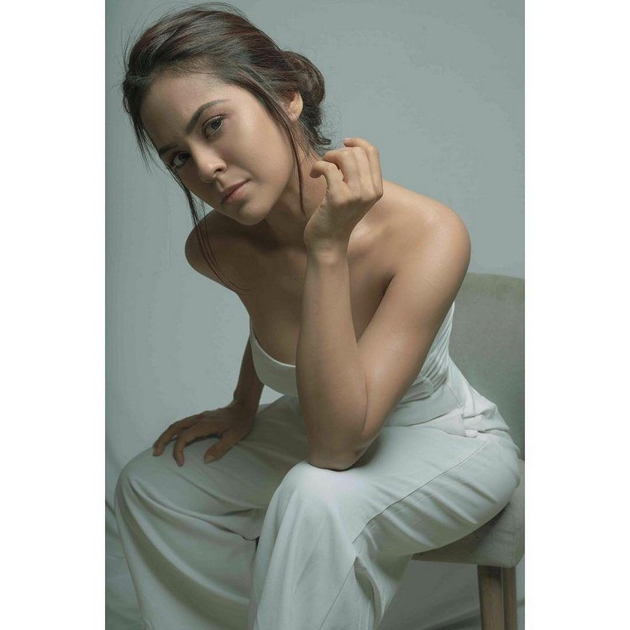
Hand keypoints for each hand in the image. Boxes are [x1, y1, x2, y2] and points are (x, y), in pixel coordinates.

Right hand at [152, 401, 256, 466]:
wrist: (243, 407)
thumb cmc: (240, 423)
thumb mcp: (234, 437)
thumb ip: (220, 448)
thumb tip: (205, 460)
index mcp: (205, 424)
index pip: (184, 437)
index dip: (178, 450)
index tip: (180, 463)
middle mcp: (198, 419)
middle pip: (174, 427)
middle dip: (163, 440)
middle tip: (155, 453)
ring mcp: (198, 417)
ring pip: (176, 424)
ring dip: (166, 435)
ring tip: (158, 447)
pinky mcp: (200, 418)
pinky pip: (182, 424)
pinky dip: (173, 432)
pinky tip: (171, 439)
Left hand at [304, 137, 383, 252]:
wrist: (328, 243)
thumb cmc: (337, 218)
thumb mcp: (355, 196)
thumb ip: (358, 176)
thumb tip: (348, 150)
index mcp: (376, 189)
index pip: (372, 152)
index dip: (356, 142)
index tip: (343, 144)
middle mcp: (370, 191)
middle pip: (356, 152)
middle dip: (338, 152)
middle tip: (327, 164)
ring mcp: (356, 195)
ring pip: (344, 156)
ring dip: (328, 157)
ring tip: (321, 168)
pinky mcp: (338, 199)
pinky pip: (328, 168)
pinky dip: (317, 167)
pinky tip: (314, 175)